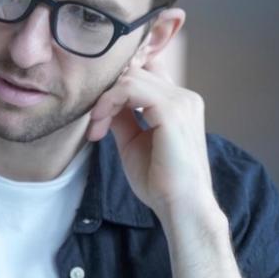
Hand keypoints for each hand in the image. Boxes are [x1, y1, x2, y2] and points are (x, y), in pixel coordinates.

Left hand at [85, 60, 219, 226]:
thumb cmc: (160, 181)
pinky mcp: (171, 110)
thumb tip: (104, 100)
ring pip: (130, 76)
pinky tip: (100, 125)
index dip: (118, 82)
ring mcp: (181, 101)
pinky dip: (108, 102)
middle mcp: (184, 97)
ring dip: (105, 99)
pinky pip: (130, 88)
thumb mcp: (133, 141)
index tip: (99, 112)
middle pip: (134, 71)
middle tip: (95, 123)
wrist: (181, 207)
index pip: (147, 70)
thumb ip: (122, 116)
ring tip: (97, 127)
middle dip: (106, 93)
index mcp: (179, 103)